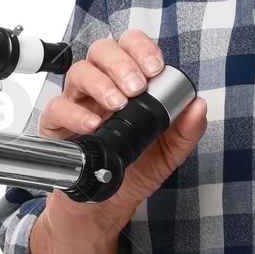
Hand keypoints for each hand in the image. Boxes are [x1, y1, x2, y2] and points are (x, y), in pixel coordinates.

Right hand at [37, 29, 207, 232]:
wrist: (109, 206)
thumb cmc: (136, 171)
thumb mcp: (169, 154)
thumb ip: (186, 131)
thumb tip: (198, 106)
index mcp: (129, 84)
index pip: (131, 46)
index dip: (142, 49)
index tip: (154, 68)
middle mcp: (102, 86)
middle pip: (102, 50)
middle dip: (121, 64)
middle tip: (137, 87)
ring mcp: (78, 103)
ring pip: (79, 71)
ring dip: (101, 84)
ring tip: (117, 105)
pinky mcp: (57, 125)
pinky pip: (57, 107)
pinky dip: (75, 113)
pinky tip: (92, 125)